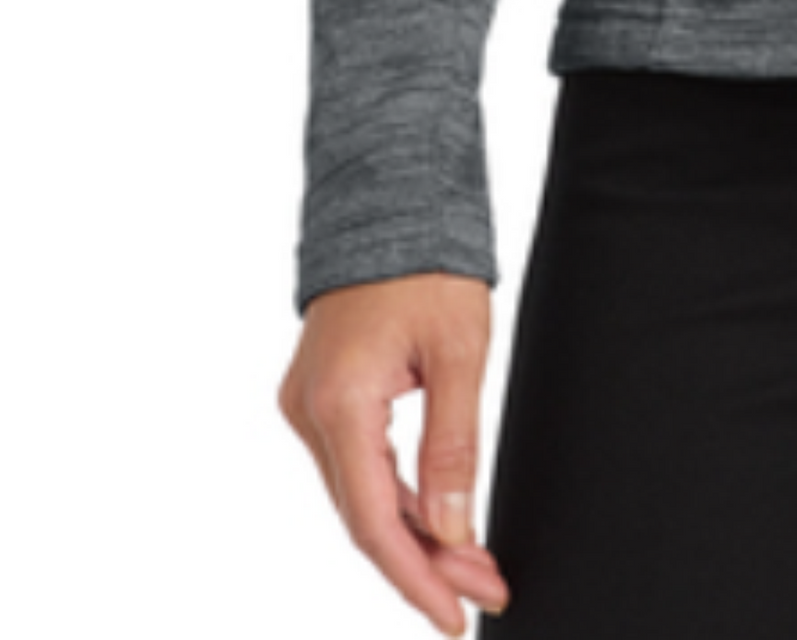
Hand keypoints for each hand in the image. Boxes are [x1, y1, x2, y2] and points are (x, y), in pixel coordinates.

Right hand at [280, 272, 512, 631]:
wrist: (389, 198)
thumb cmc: (427, 264)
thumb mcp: (458, 353)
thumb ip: (453, 448)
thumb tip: (455, 532)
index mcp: (339, 405)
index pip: (375, 524)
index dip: (416, 580)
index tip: (456, 617)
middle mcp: (310, 413)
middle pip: (367, 517)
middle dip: (426, 563)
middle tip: (487, 590)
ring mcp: (309, 406)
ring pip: (361, 497)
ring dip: (415, 535)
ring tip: (474, 565)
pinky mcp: (320, 397)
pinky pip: (357, 467)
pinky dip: (398, 498)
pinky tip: (438, 521)